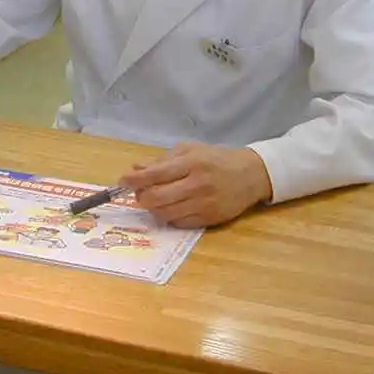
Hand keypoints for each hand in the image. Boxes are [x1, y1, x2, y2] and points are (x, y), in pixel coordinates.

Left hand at [119, 142, 273, 228]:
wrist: (251, 175)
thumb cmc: (217, 159)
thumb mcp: (190, 150)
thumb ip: (162, 161)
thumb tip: (136, 170)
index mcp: (192, 163)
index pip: (155, 174)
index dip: (134, 180)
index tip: (123, 182)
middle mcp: (197, 185)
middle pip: (157, 198)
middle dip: (141, 197)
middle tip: (139, 193)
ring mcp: (204, 204)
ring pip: (166, 214)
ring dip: (153, 209)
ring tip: (154, 200)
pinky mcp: (210, 219)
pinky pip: (179, 223)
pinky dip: (169, 217)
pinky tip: (171, 208)